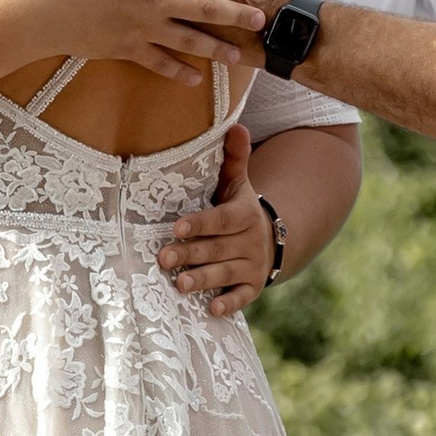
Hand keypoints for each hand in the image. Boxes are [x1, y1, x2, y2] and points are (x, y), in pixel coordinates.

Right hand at [20, 0, 269, 83]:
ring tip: (236, 55)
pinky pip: (159, 63)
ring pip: (189, 41)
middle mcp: (156, 0)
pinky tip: (194, 80)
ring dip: (215, 48)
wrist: (40, 9)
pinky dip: (177, 73)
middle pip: (207, 7)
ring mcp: (144, 29)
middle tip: (260, 17)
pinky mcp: (128, 49)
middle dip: (236, 12)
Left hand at [155, 125, 273, 315]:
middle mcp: (249, 241)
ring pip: (225, 273)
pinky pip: (242, 297)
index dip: (200, 224)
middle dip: (191, 254)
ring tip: (179, 285)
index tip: (177, 227)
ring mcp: (252, 266)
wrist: (272, 240)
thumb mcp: (238, 184)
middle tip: (163, 258)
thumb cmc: (239, 209)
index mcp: (243, 214)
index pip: (221, 219)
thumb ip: (234, 158)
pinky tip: (211, 310)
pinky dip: (229, 304)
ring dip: (203, 279)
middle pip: (217, 248)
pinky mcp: (252, 287)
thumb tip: (236, 125)